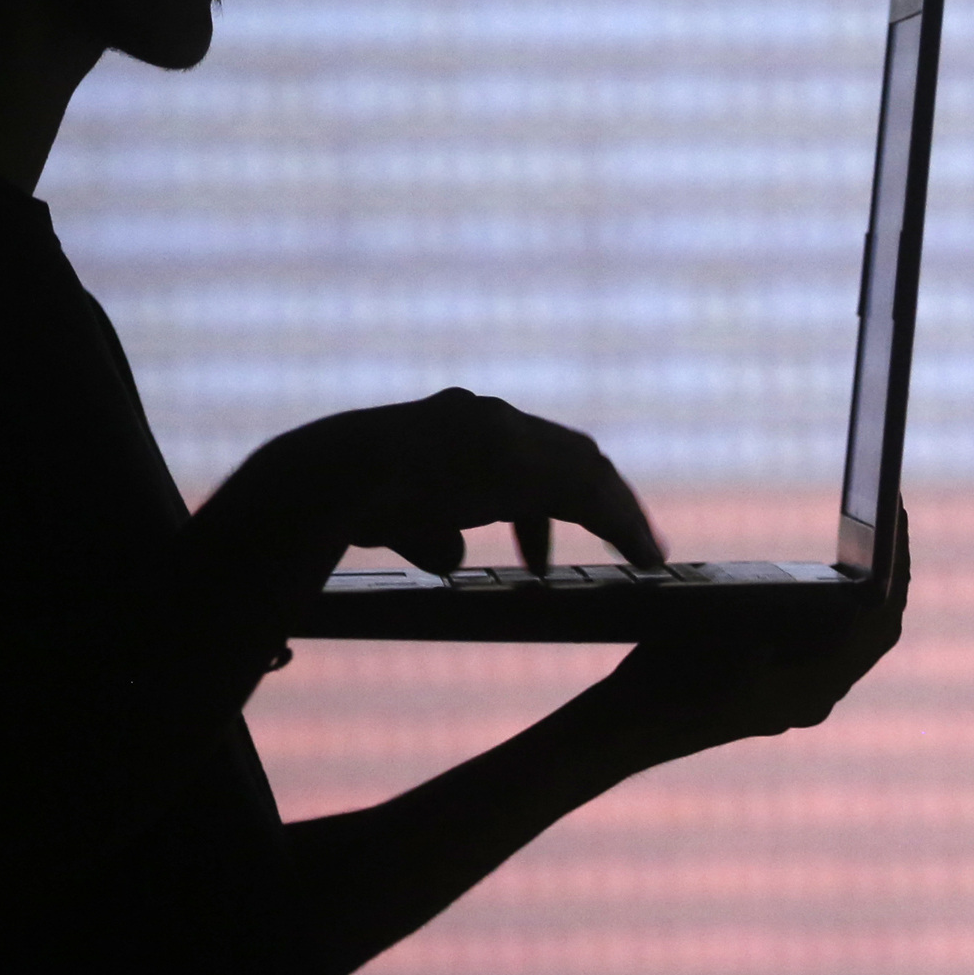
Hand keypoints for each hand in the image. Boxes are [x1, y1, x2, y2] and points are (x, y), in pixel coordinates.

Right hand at [311, 387, 663, 579]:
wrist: (328, 480)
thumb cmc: (342, 501)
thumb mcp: (393, 519)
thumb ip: (433, 533)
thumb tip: (456, 554)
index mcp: (456, 422)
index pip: (525, 448)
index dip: (552, 489)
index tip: (564, 526)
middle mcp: (488, 417)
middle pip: (568, 452)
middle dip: (600, 495)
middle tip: (630, 535)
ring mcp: (507, 432)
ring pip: (587, 468)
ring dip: (620, 511)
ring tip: (645, 552)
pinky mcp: (527, 463)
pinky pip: (592, 495)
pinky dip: (622, 526)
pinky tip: (643, 558)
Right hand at [602, 509, 910, 749]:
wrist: (626, 728)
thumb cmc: (668, 683)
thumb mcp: (720, 641)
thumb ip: (772, 636)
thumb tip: (818, 619)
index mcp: (815, 688)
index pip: (881, 619)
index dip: (899, 565)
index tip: (899, 517)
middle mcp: (818, 697)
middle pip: (878, 626)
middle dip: (891, 572)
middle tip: (892, 517)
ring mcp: (799, 697)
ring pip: (856, 637)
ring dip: (867, 590)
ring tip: (869, 540)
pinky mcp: (779, 691)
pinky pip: (829, 645)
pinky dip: (838, 608)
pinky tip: (826, 577)